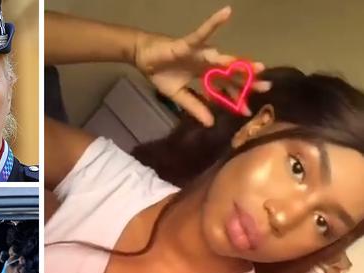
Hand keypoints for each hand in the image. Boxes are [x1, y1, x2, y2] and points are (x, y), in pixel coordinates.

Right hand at [133, 6, 270, 125]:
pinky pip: (202, 33)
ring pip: (223, 59)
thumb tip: (210, 124)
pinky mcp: (189, 44)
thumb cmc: (161, 73)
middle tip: (267, 87)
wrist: (143, 58)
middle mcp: (207, 63)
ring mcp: (200, 53)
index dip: (236, 98)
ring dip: (239, 63)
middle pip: (231, 73)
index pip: (225, 87)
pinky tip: (226, 12)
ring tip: (257, 67)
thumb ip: (194, 106)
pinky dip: (214, 23)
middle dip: (248, 80)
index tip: (247, 111)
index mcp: (205, 75)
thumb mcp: (178, 95)